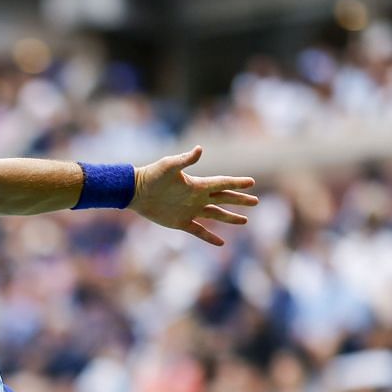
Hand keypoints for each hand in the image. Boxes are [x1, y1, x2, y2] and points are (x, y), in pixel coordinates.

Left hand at [130, 146, 256, 246]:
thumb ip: (185, 160)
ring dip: (230, 218)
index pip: (222, 183)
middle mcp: (197, 197)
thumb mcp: (169, 166)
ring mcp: (190, 210)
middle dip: (240, 200)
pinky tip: (221, 242)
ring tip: (244, 220)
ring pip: (215, 215)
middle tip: (256, 202)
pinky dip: (210, 237)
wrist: (136, 192)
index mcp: (198, 184)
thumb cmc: (152, 176)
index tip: (252, 182)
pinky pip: (199, 231)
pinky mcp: (181, 222)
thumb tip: (199, 149)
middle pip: (224, 199)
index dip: (237, 183)